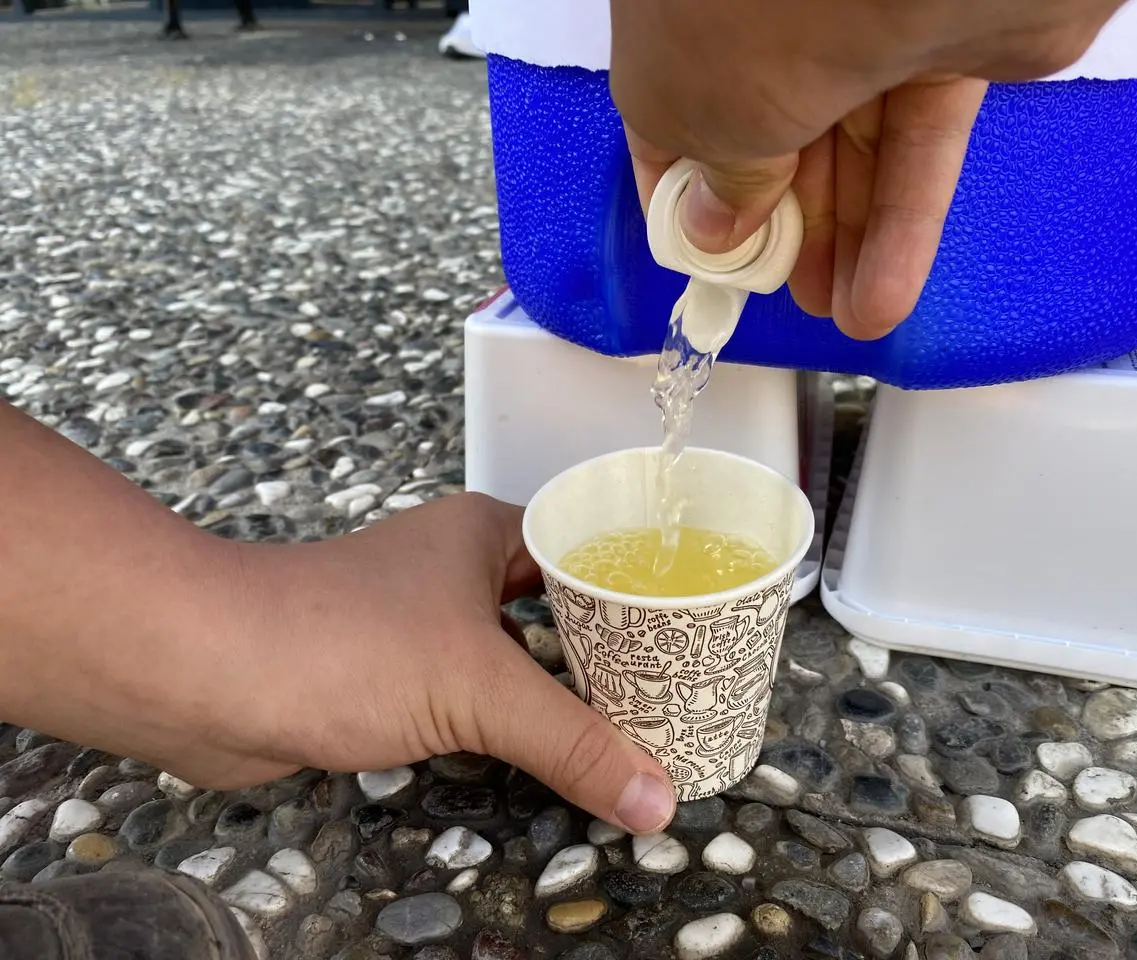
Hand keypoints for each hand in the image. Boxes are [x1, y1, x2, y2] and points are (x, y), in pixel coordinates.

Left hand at [0, 401, 674, 835]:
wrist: (206, 675)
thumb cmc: (343, 643)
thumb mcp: (478, 687)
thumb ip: (573, 742)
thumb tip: (658, 798)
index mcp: (490, 534)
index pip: (593, 549)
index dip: (646, 589)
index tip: (699, 632)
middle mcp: (460, 569)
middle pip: (561, 608)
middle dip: (613, 653)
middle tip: (678, 695)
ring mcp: (424, 621)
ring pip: (516, 654)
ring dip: (561, 692)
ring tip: (632, 730)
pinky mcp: (393, 675)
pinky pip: (475, 695)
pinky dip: (512, 722)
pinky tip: (549, 752)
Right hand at [613, 0, 1125, 338]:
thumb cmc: (748, 23)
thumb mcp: (695, 119)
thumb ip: (712, 181)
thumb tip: (715, 226)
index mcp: (691, 19)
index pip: (683, 115)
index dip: (692, 197)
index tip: (708, 261)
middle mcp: (773, 22)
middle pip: (776, 143)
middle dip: (785, 233)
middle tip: (786, 292)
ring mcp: (861, 32)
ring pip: (853, 155)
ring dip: (849, 245)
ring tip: (846, 318)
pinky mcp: (943, 51)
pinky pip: (916, 149)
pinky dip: (903, 228)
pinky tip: (883, 298)